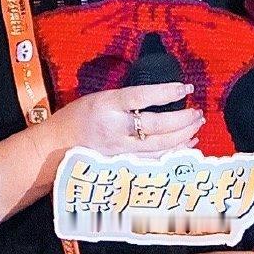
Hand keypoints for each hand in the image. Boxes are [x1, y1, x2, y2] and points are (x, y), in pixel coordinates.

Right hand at [48, 80, 204, 155]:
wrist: (55, 147)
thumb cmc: (77, 118)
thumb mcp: (99, 98)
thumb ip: (126, 100)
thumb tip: (159, 97)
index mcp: (107, 105)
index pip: (142, 97)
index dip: (166, 92)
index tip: (186, 89)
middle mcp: (115, 128)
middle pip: (156, 125)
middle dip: (182, 120)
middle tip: (198, 113)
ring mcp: (119, 150)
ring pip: (159, 146)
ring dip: (182, 136)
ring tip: (196, 126)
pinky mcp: (122, 164)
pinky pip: (153, 160)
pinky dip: (173, 153)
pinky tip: (186, 145)